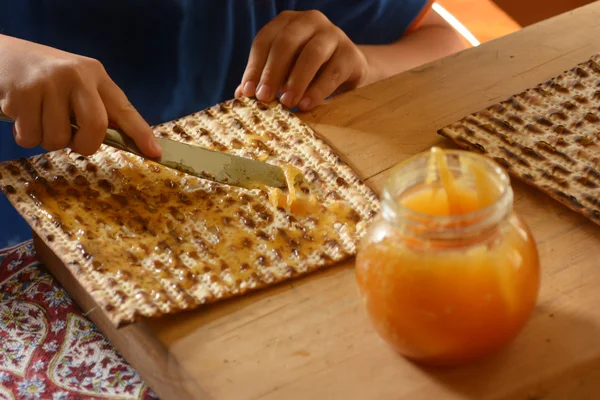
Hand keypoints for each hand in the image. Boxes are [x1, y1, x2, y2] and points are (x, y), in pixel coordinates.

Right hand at [0, 35, 160, 156]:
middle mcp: (75, 75)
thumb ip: (99, 108)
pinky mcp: (21, 94)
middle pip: (95, 128)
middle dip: (85, 145)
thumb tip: (126, 141)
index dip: (141, 133)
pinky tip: (22, 115)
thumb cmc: (48, 79)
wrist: (3, 55)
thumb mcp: (78, 84)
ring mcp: (47, 83)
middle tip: (74, 142)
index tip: (155, 152)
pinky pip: (29, 137)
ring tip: (40, 118)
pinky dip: (25, 136)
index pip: (124, 108)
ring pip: (57, 139)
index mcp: (95, 74)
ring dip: (47, 140)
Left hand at [235, 10, 368, 110]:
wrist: (349, 70)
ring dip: (296, 80)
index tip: (248, 92)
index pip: (265, 41)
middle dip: (273, 72)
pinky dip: (318, 90)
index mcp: (287, 22)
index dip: (254, 67)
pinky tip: (306, 105)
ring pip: (312, 54)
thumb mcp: (284, 72)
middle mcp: (310, 21)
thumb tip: (240, 96)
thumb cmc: (308, 71)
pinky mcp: (350, 53)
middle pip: (286, 43)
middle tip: (264, 98)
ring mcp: (333, 34)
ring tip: (287, 103)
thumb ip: (264, 80)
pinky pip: (333, 72)